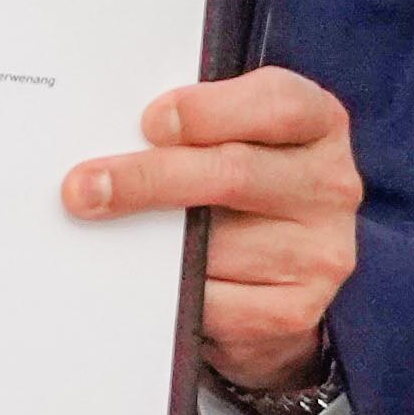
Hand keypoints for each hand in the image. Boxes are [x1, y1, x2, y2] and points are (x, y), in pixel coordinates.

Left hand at [64, 62, 363, 409]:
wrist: (276, 281)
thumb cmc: (238, 188)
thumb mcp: (233, 138)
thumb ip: (193, 127)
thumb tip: (110, 137)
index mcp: (318, 122)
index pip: (275, 104)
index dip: (208, 111)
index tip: (148, 123)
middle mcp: (330, 185)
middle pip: (233, 174)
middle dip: (147, 179)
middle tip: (84, 188)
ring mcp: (319, 252)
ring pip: (213, 245)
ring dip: (146, 243)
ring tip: (105, 234)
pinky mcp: (294, 309)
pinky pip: (211, 300)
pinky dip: (165, 290)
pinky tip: (142, 278)